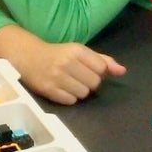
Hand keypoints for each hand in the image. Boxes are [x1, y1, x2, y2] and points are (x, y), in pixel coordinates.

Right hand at [7, 34, 126, 104]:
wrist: (28, 57)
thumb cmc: (59, 54)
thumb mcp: (81, 52)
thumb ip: (103, 60)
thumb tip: (122, 71)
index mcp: (77, 51)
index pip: (101, 69)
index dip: (99, 72)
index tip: (89, 70)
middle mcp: (67, 63)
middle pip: (95, 83)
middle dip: (90, 83)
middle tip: (79, 78)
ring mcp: (56, 77)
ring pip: (84, 93)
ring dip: (80, 91)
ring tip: (71, 84)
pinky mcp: (48, 90)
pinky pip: (71, 101)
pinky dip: (70, 98)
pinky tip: (63, 90)